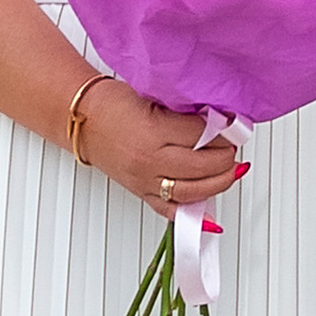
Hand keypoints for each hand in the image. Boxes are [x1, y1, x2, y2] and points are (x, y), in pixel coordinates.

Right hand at [74, 83, 250, 217]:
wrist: (82, 120)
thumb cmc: (112, 104)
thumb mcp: (154, 96)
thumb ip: (185, 111)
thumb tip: (219, 121)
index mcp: (153, 131)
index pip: (202, 135)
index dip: (224, 129)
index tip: (233, 123)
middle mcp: (149, 160)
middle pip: (203, 166)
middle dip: (226, 156)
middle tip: (233, 145)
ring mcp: (145, 180)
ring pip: (193, 192)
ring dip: (220, 182)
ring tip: (231, 171)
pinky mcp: (141, 193)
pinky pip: (171, 211)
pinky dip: (194, 217)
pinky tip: (211, 219)